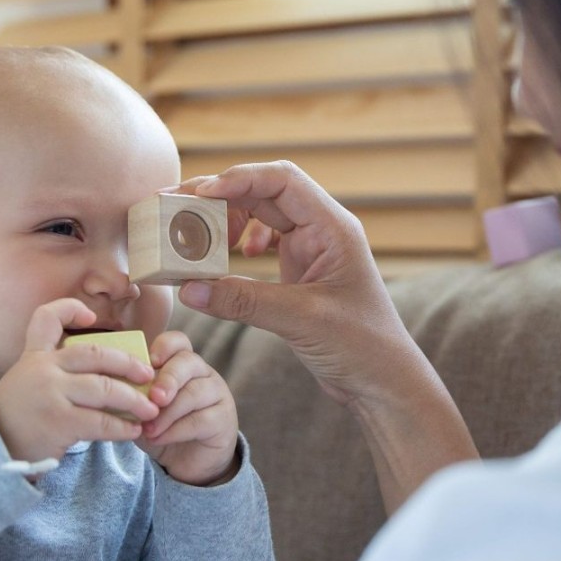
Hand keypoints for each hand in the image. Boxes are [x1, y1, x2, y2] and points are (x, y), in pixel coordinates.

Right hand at [0, 298, 159, 462]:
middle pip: (95, 354)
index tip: (92, 316)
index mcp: (34, 356)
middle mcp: (42, 369)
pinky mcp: (59, 421)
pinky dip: (122, 427)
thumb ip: (53, 371)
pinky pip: (101, 422)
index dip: (71, 309)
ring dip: (134, 400)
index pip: (46, 318)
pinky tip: (133, 431)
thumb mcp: (25, 383)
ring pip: (105, 388)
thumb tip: (106, 375)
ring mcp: (51, 394)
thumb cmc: (16, 419)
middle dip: (128, 364)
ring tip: (149, 411)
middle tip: (148, 375)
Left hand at [136, 331, 239, 486]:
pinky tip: (159, 439)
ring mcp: (217, 394)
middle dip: (167, 378)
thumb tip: (114, 388)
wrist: (187, 462)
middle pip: (188, 362)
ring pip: (194, 392)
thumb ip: (134, 396)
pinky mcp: (223, 419)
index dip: (164, 346)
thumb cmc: (162, 427)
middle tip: (152, 398)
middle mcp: (203, 373)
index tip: (148, 362)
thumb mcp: (143, 409)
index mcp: (182, 363)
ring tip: (148, 428)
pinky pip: (200, 419)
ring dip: (167, 412)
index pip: (178, 341)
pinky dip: (175, 430)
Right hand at [175, 162, 410, 407]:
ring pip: (260, 215)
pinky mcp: (299, 271)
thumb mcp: (301, 320)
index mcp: (332, 227)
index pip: (282, 180)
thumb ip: (244, 302)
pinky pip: (262, 241)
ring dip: (227, 219)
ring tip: (199, 235)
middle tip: (177, 206)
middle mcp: (322, 230)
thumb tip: (188, 289)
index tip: (200, 194)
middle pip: (264, 192)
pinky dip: (239, 243)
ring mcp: (310, 249)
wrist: (382, 381)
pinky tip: (231, 259)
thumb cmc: (362, 346)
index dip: (239, 179)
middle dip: (220, 196)